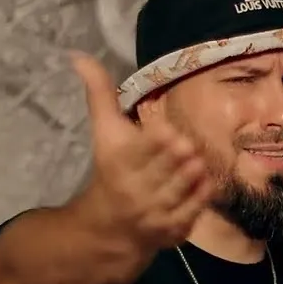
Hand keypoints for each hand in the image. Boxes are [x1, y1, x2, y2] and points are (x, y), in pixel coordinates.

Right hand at [70, 52, 212, 248]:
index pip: (152, 142)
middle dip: (185, 151)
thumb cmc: (110, 169)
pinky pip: (198, 206)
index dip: (165, 134)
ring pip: (189, 183)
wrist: (108, 227)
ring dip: (196, 170)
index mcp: (121, 161)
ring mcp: (156, 212)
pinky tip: (201, 182)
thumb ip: (99, 93)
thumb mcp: (104, 132)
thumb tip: (79, 54)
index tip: (168, 131)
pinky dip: (204, 192)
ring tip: (194, 162)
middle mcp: (138, 188)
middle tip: (187, 146)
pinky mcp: (173, 229)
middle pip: (175, 161)